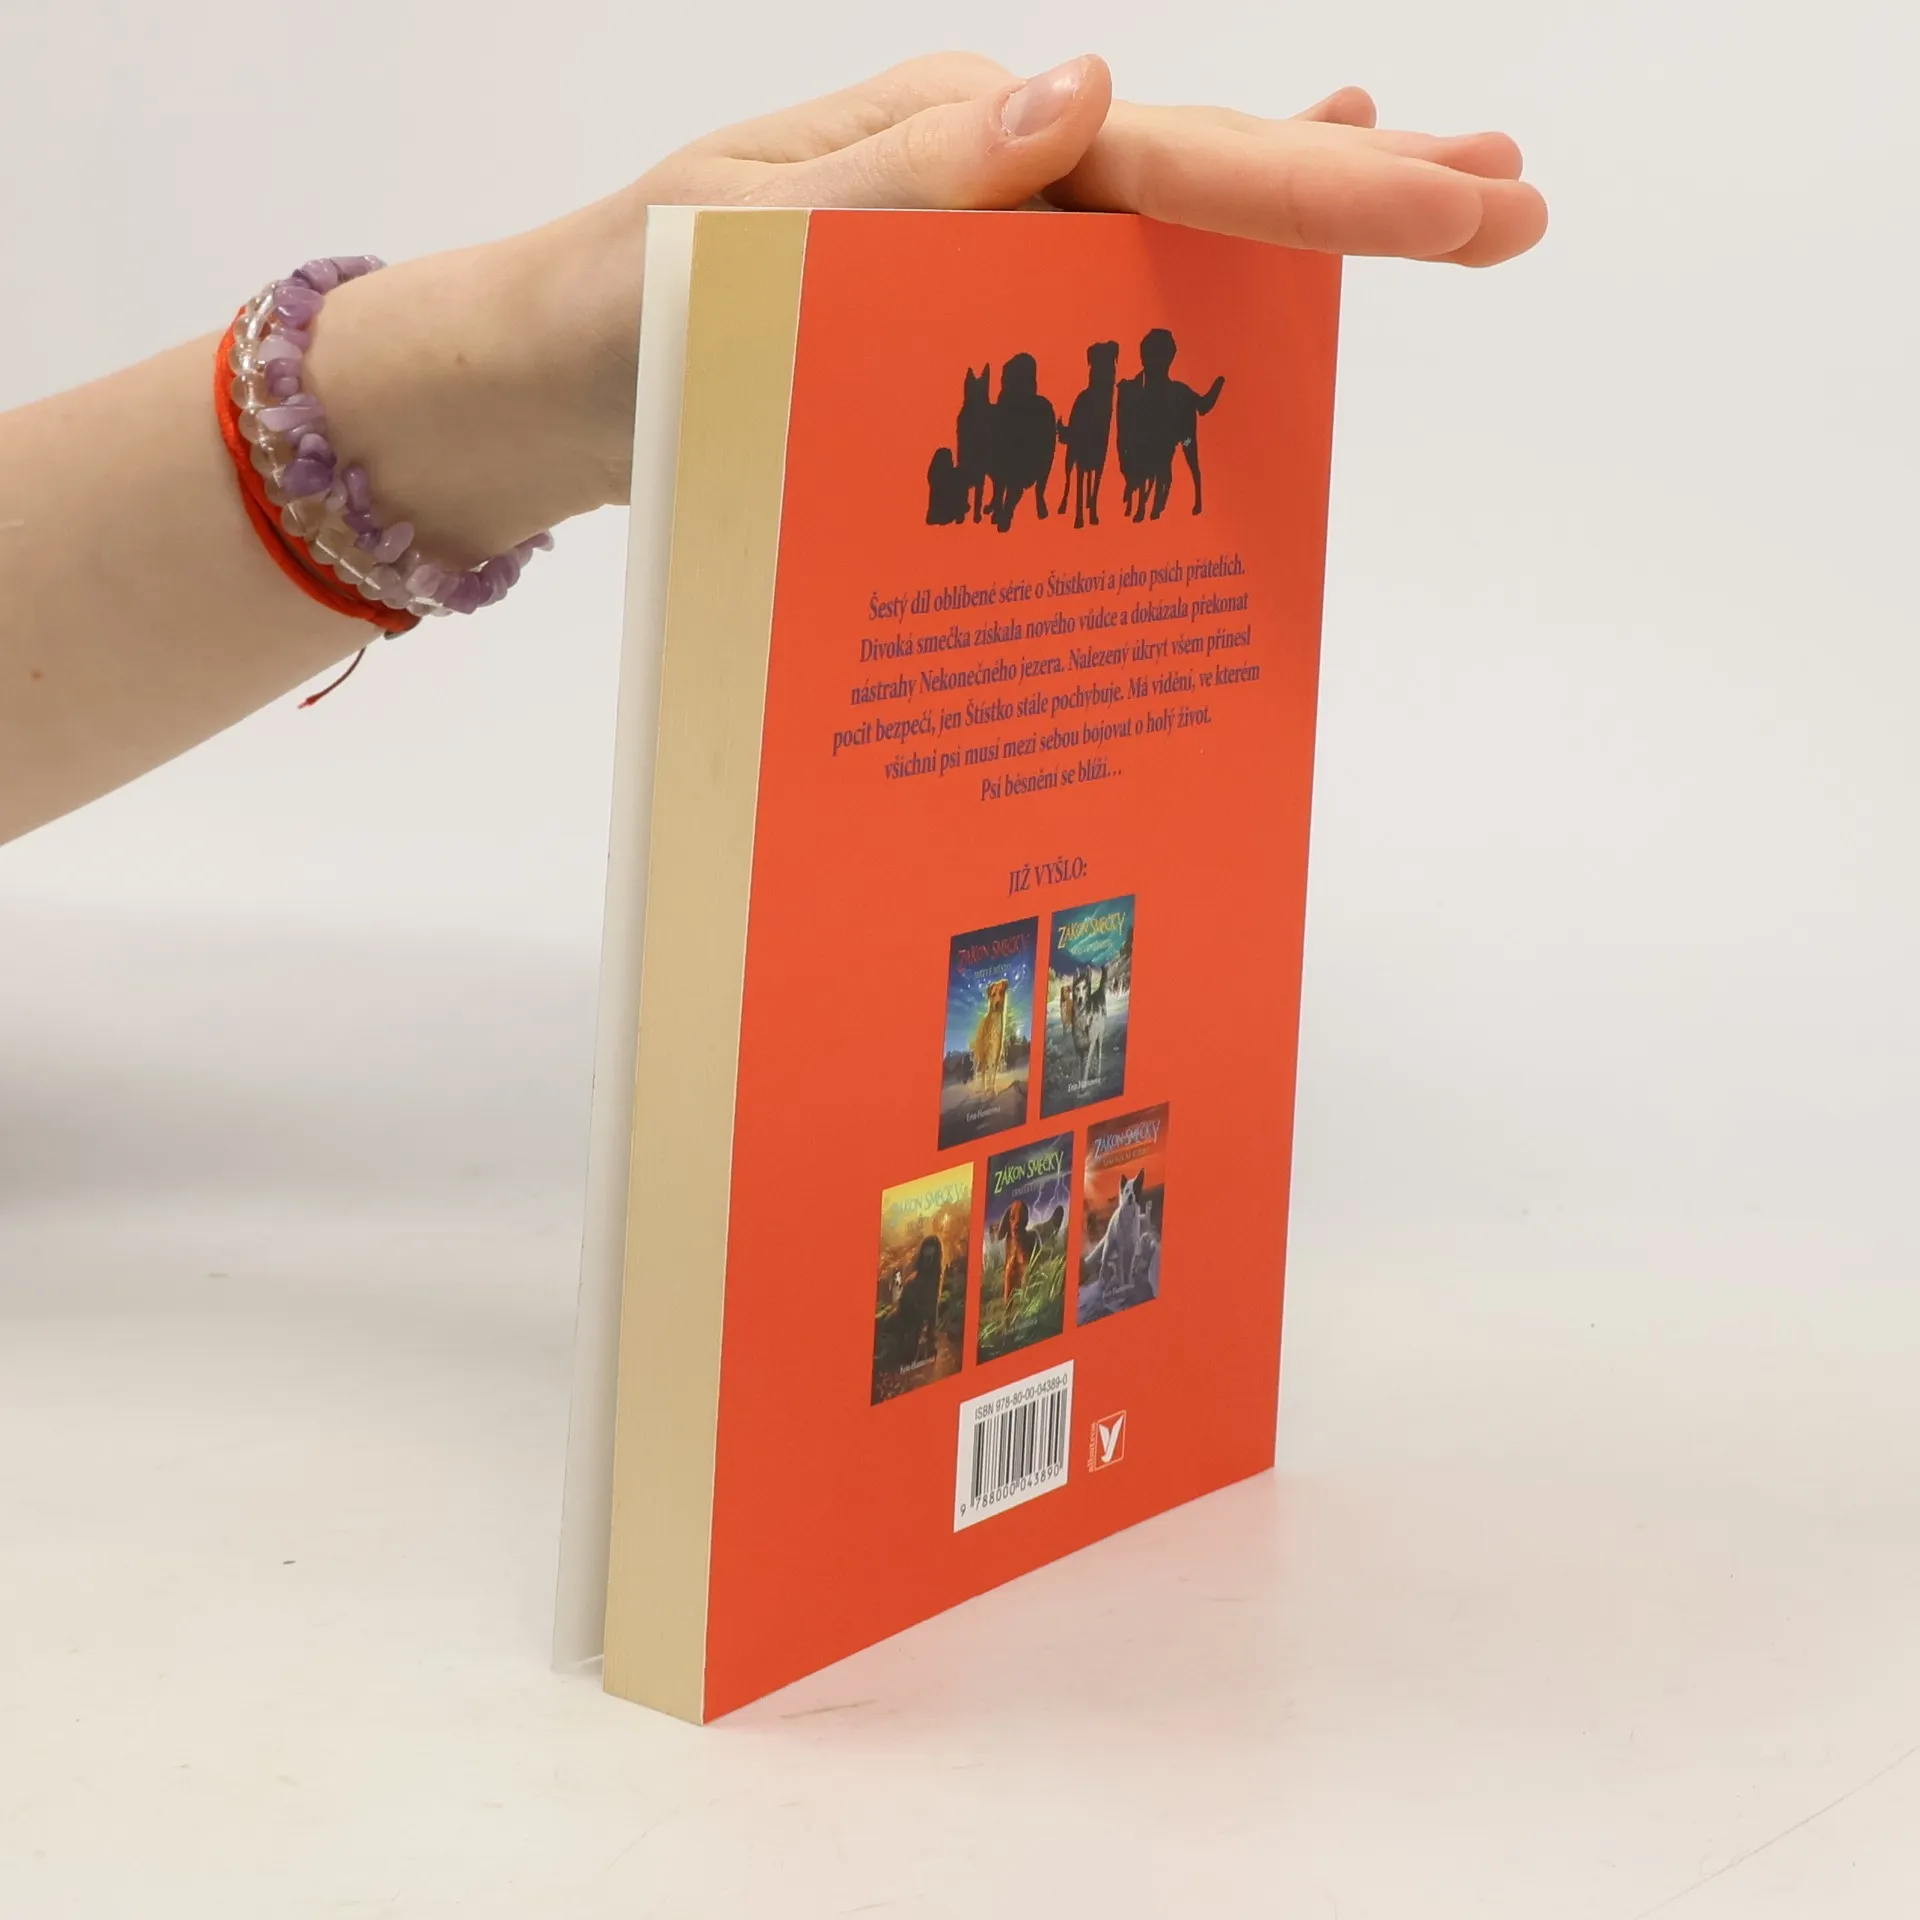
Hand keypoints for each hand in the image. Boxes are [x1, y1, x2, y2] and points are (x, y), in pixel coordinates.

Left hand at [631, 52, 1544, 267]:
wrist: (532, 383)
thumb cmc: (610, 318)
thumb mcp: (734, 251)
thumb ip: (899, 189)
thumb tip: (1078, 99)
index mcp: (945, 143)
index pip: (1162, 155)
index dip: (1314, 179)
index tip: (1456, 197)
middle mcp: (975, 179)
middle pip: (1195, 174)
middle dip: (1354, 186)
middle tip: (1511, 200)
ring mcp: (968, 244)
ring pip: (1162, 228)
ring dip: (1299, 220)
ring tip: (1442, 196)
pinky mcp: (948, 317)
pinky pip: (1090, 294)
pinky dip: (1184, 272)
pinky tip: (1255, 260)